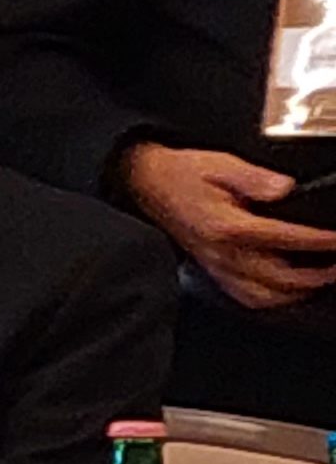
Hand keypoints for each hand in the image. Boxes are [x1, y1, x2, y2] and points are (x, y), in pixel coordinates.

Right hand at [121, 144, 335, 311]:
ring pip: (266, 296)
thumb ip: (255, 177)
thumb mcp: (219, 164)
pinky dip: (273, 300)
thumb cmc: (181, 174)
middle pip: (281, 278)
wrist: (145, 183)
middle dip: (319, 275)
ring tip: (322, 279)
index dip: (321, 241)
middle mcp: (223, 253)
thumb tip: (286, 189)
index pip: (286, 239)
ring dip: (299, 292)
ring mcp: (217, 267)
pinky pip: (247, 298)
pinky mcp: (213, 271)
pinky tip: (288, 291)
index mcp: (228, 227)